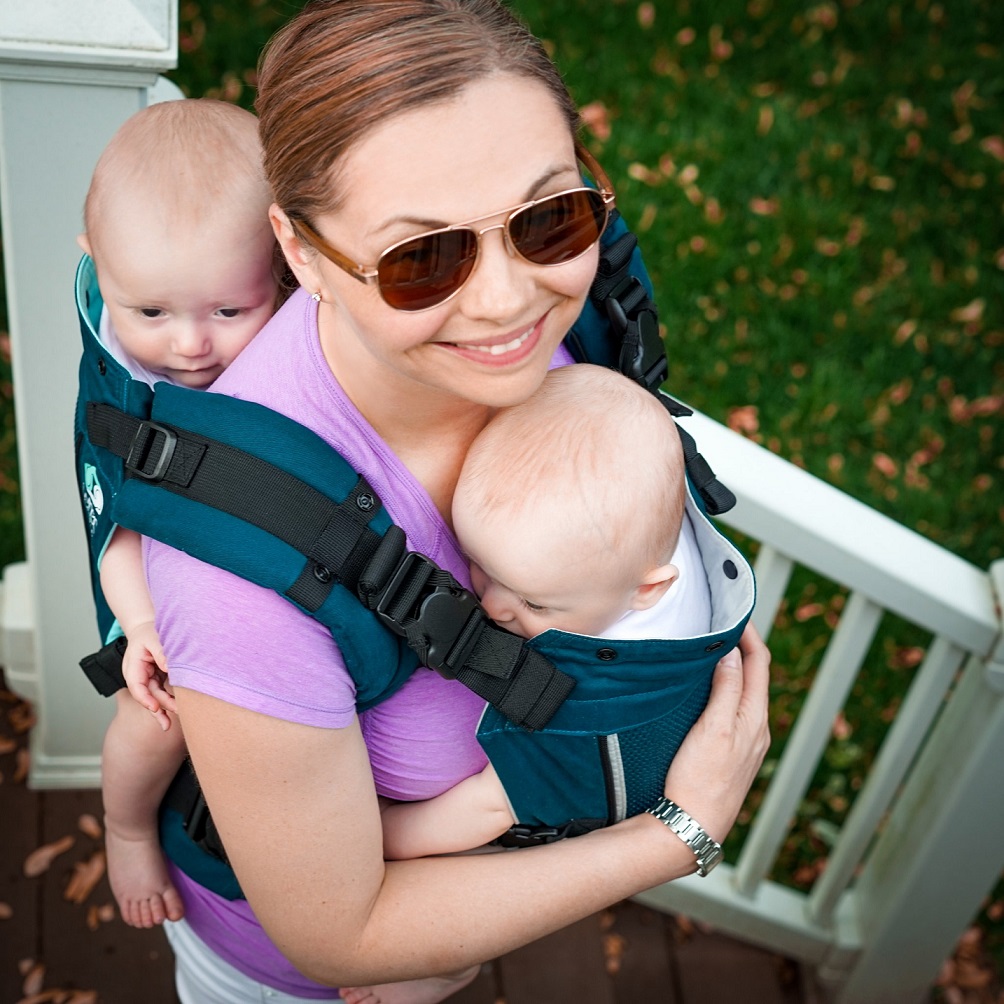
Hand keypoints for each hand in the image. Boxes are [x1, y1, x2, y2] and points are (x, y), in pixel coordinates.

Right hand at [122, 621, 175, 730]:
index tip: (155, 708)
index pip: (136, 686)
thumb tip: (170, 667)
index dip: (145, 698)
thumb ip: (160, 653)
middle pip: (147, 695)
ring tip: (168, 726)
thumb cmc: (149, 632)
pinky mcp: (157, 678)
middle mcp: (139, 675)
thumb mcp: (153, 638)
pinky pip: (162, 692)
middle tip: (170, 721)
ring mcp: (148, 678)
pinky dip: (168, 702)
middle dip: (158, 709)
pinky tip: (175, 713)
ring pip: (155, 697)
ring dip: (163, 710)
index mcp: (133, 667)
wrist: (147, 628)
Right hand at [663, 623, 770, 842]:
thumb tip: (733, 653)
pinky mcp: (730, 754)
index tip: (735, 614)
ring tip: (714, 649)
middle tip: (722, 624)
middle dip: (742, 648)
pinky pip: (733, 711)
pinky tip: (708, 692)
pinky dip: (725, 690)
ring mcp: (745, 744)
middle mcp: (756, 729)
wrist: (690, 826)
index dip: (749, 635)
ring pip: (744, 694)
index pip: (759, 664)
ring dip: (734, 669)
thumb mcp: (714, 728)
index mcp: (755, 718)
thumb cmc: (701, 780)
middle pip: (755, 677)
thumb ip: (727, 689)